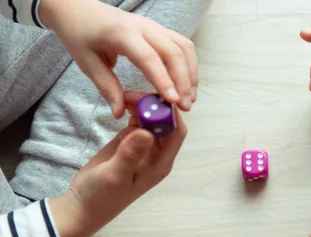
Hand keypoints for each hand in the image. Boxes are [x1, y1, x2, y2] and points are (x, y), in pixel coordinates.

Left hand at [40, 0, 197, 117]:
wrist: (80, 10)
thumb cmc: (81, 34)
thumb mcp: (87, 63)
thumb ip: (107, 88)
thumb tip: (120, 113)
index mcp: (121, 33)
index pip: (149, 58)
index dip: (164, 80)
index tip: (173, 102)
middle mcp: (143, 26)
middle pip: (174, 52)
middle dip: (183, 81)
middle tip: (185, 107)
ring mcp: (154, 26)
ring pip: (184, 47)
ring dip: (191, 74)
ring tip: (190, 98)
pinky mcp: (160, 30)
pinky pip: (182, 45)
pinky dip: (189, 66)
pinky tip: (186, 84)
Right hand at [49, 91, 187, 236]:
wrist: (82, 205)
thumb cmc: (101, 196)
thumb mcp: (114, 175)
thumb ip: (130, 155)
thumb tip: (146, 132)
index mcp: (161, 163)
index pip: (176, 132)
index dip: (169, 114)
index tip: (152, 100)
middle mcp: (157, 153)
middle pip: (166, 122)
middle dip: (154, 106)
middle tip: (133, 93)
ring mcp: (143, 146)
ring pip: (151, 118)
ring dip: (142, 105)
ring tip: (124, 95)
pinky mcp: (129, 142)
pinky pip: (137, 120)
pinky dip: (133, 109)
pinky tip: (122, 102)